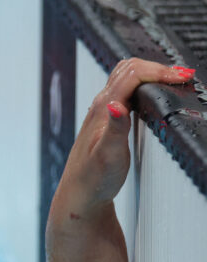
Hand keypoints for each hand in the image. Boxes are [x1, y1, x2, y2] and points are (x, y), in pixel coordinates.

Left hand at [59, 59, 193, 212]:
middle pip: (129, 68)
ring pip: (126, 77)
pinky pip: (126, 90)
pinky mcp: (107, 118)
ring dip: (151, 73)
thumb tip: (116, 106)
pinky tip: (156, 94)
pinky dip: (145, 84)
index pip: (132, 74)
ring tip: (174, 79)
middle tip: (182, 76)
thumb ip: (115, 129)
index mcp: (102, 109)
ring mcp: (103, 111)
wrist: (79, 193)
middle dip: (158, 67)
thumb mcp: (108, 155)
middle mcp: (100, 105)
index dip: (159, 70)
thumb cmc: (92, 179)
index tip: (181, 77)